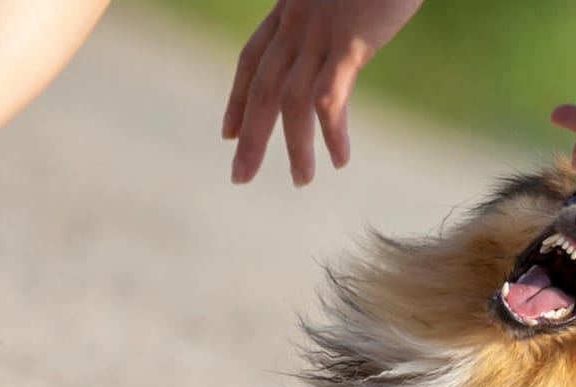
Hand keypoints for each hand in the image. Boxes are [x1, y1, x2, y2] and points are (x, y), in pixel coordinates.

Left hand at [223, 0, 423, 185]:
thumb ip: (335, 15)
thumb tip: (344, 35)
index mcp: (290, 8)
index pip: (251, 60)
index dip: (236, 98)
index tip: (227, 131)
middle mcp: (296, 22)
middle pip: (261, 89)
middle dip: (249, 136)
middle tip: (239, 176)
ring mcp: (319, 32)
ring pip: (291, 102)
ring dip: (294, 147)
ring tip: (302, 180)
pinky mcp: (348, 41)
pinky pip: (329, 99)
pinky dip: (332, 134)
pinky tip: (340, 158)